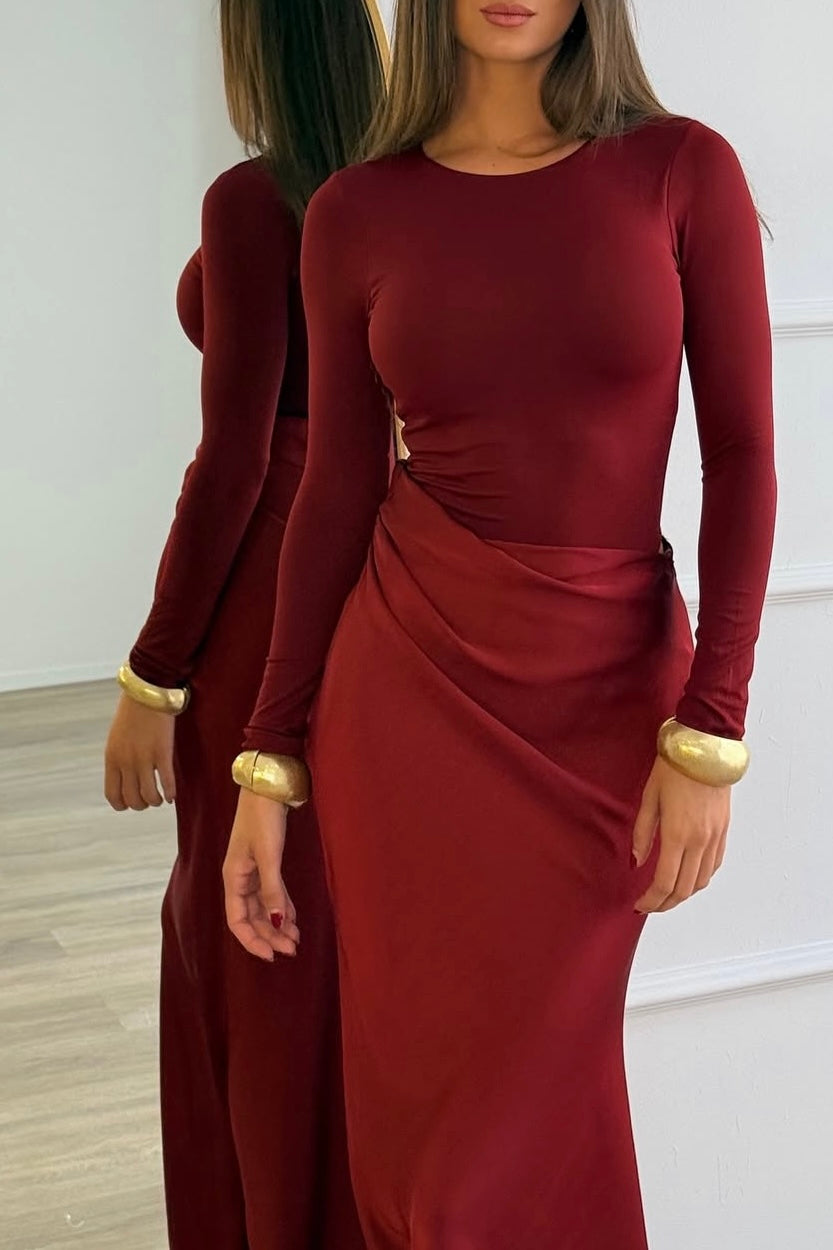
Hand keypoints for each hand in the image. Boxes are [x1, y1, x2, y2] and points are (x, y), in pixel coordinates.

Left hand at [104, 693, 175, 809]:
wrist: (148, 693)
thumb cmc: (133, 713)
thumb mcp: (117, 738)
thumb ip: (120, 759)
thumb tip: (128, 778)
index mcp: (112, 758)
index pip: (112, 794)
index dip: (123, 804)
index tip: (132, 803)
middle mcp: (126, 762)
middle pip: (132, 799)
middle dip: (142, 805)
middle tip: (150, 799)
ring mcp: (144, 758)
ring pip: (149, 795)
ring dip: (156, 801)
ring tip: (161, 798)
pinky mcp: (162, 753)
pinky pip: (167, 782)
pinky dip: (170, 793)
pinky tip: (173, 795)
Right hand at [223, 788, 300, 960]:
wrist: (267, 787)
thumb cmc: (263, 818)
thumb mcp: (269, 856)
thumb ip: (272, 890)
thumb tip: (275, 922)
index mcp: (233, 878)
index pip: (237, 921)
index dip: (252, 940)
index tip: (271, 955)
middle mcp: (240, 878)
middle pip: (252, 917)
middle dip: (270, 935)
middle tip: (292, 949)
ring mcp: (252, 870)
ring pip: (263, 906)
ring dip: (278, 923)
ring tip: (296, 939)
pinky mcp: (265, 862)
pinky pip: (272, 892)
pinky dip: (282, 905)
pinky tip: (293, 917)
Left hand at [632, 756, 729, 913]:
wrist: (705, 747)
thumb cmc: (673, 768)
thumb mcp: (649, 798)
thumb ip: (643, 833)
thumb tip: (637, 861)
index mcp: (678, 834)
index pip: (665, 882)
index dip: (652, 900)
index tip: (639, 904)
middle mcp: (700, 840)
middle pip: (685, 888)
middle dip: (666, 903)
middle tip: (650, 904)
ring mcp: (715, 836)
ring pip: (702, 880)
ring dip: (684, 893)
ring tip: (666, 894)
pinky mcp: (724, 830)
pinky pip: (714, 864)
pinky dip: (700, 878)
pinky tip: (687, 876)